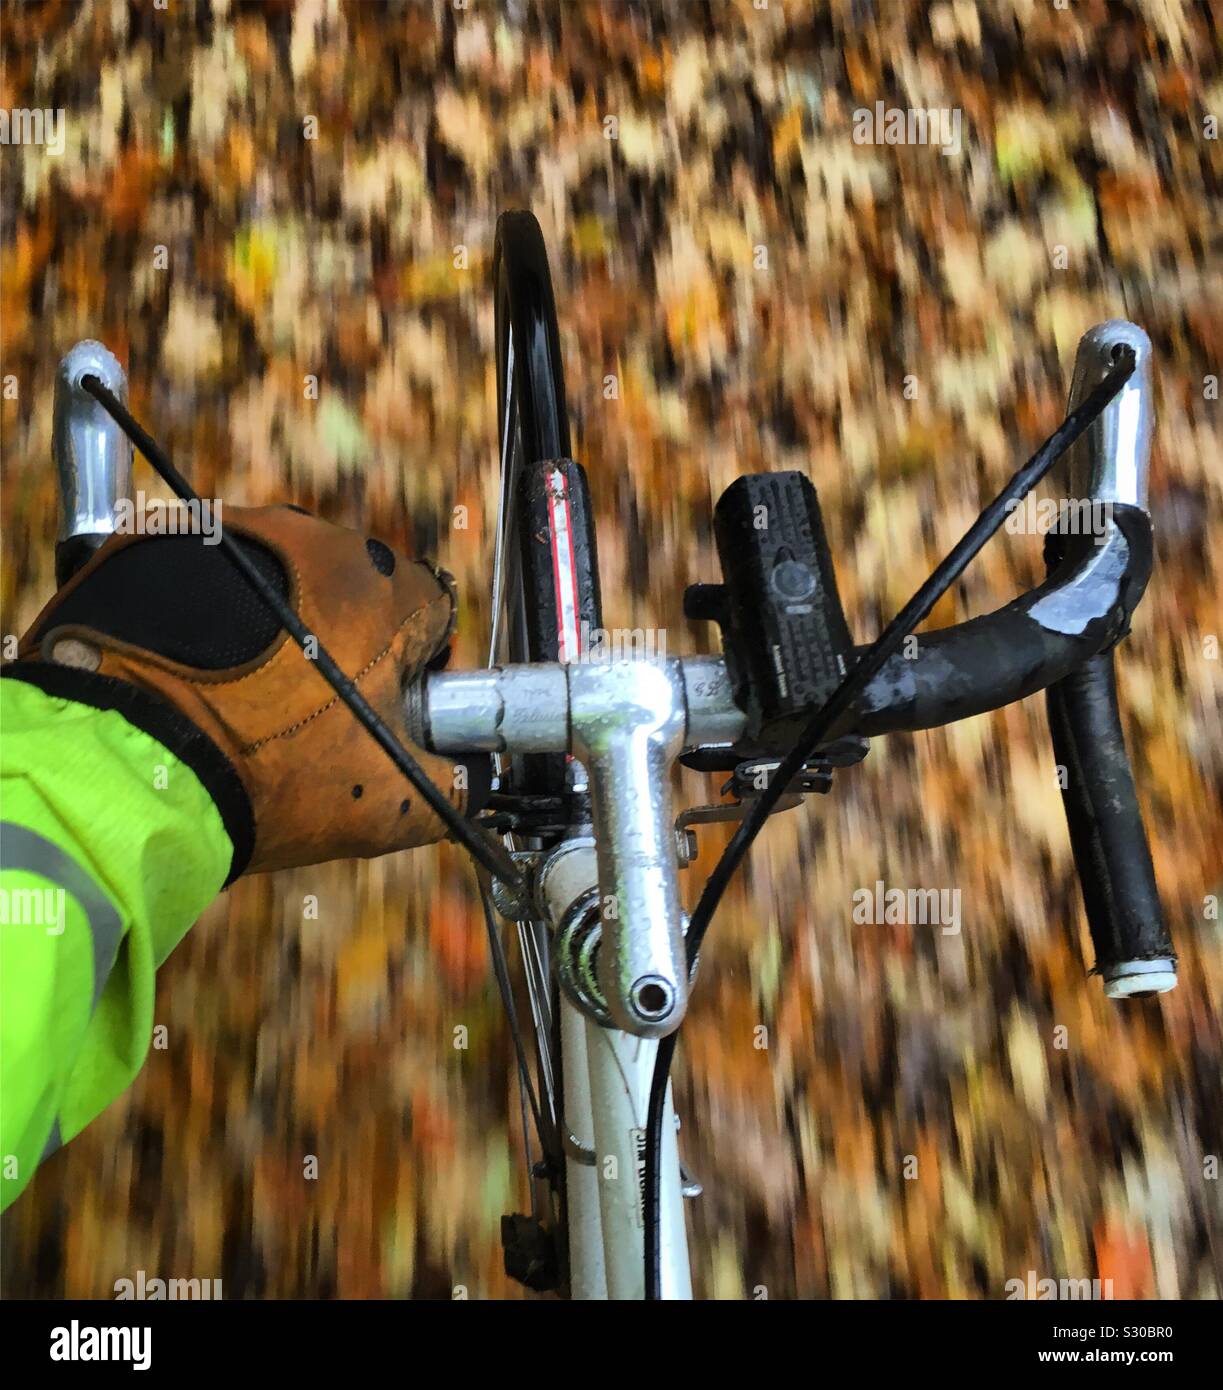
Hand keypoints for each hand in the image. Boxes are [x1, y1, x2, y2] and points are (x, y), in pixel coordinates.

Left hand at [12, 505, 487, 877]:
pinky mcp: (163, 540)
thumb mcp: (391, 804)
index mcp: (385, 588)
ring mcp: (234, 531)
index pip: (433, 612)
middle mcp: (315, 539)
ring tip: (243, 698)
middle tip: (312, 716)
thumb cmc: (269, 777)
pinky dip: (211, 614)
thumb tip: (473, 777)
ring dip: (279, 625)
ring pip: (282, 579)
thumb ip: (458, 785)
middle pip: (356, 589)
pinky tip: (193, 676)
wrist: (124, 767)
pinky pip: (209, 574)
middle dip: (348, 643)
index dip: (418, 668)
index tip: (387, 711)